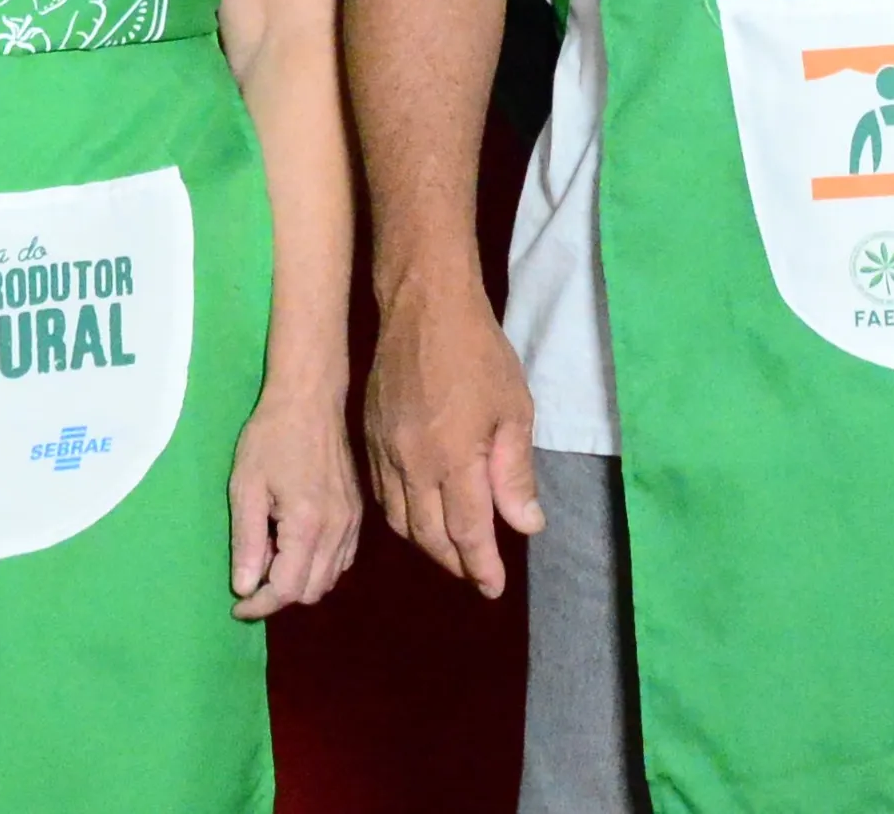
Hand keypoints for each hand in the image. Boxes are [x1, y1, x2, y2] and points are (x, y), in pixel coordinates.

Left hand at [228, 383, 362, 618]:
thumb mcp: (246, 487)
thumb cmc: (270, 437)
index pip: (286, 589)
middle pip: (310, 591)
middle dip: (278, 594)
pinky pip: (341, 560)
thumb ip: (246, 541)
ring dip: (298, 581)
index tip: (237, 605)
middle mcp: (337, 531)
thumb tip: (244, 588)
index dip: (259, 605)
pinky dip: (318, 566)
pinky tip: (295, 544)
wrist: (311, 400)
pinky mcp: (357, 514)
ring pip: (329, 579)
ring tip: (271, 552)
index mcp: (308, 525)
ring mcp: (352, 523)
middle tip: (251, 570)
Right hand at [363, 285, 542, 598]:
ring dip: (427, 545)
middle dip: (455, 562)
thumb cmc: (479, 353)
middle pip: (429, 535)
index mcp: (453, 458)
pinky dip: (403, 517)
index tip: (494, 587)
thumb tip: (525, 526)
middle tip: (477, 573)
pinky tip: (420, 515)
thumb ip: (515, 473)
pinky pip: (382, 495)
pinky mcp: (368, 437)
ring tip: (453, 552)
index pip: (467, 531)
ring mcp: (384, 451)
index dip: (481, 565)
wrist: (422, 306)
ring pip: (400, 520)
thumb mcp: (514, 410)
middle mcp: (412, 464)